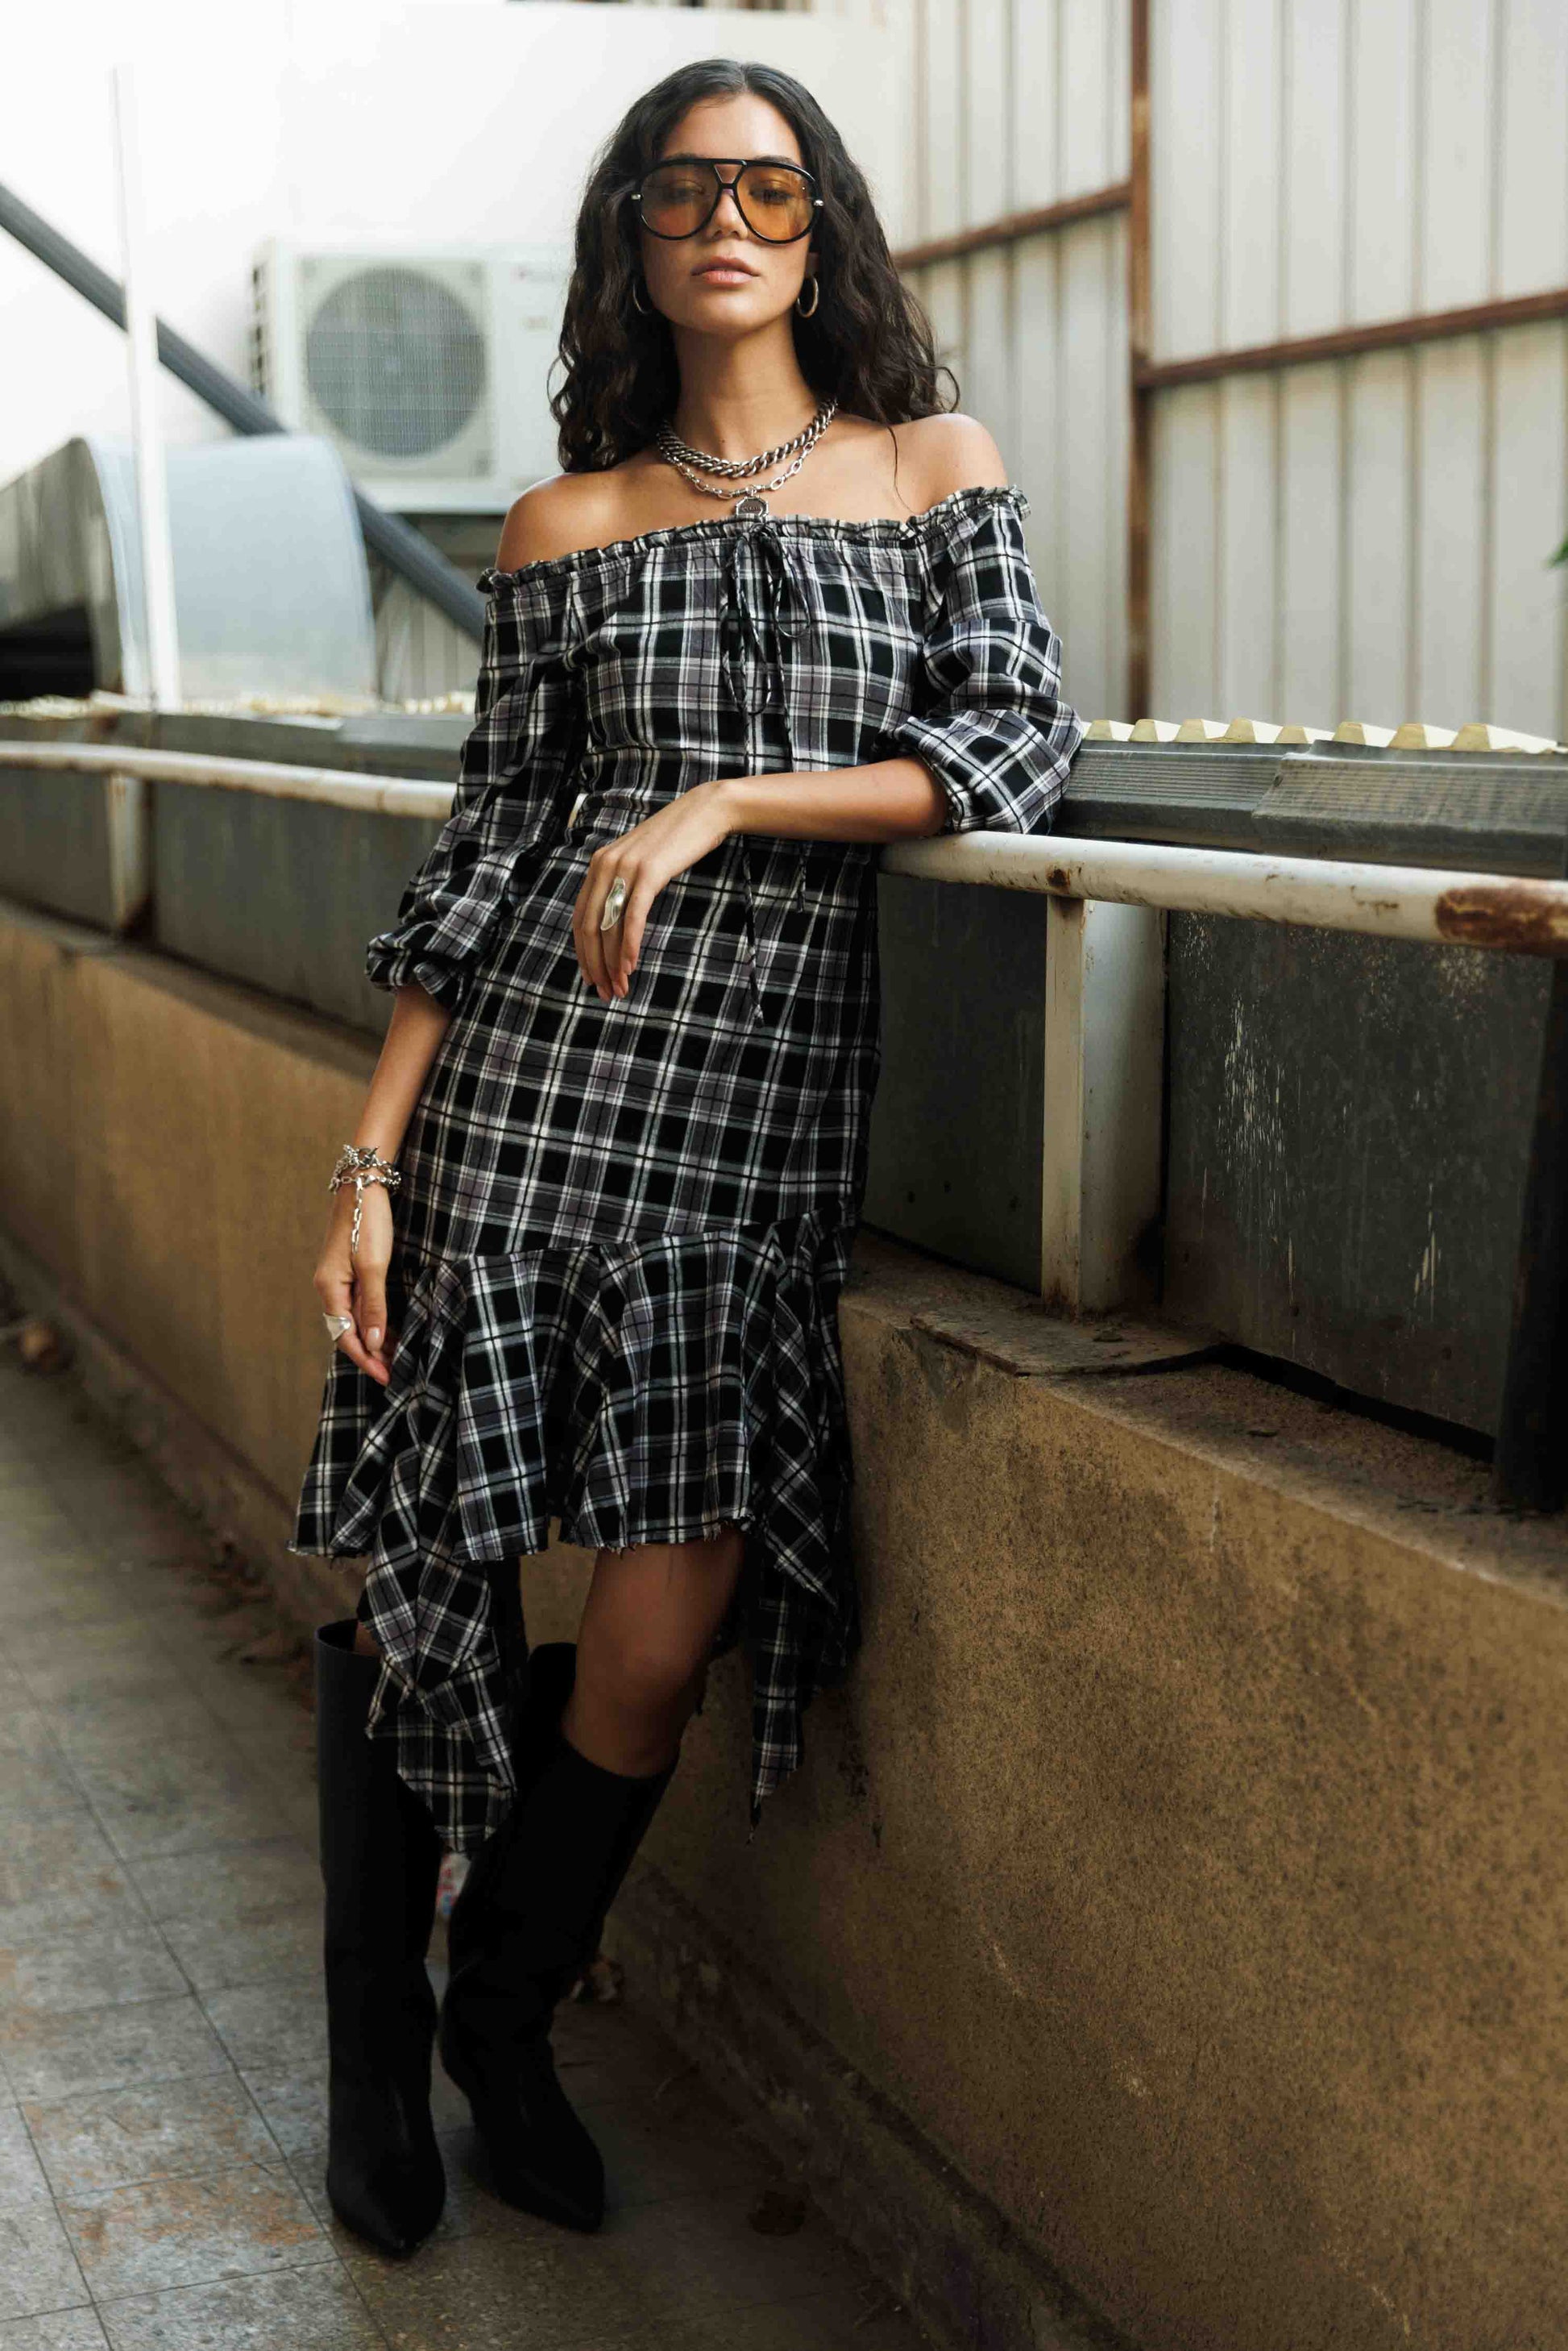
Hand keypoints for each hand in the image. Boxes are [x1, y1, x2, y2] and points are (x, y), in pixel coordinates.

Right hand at [313, 1182, 396, 1386]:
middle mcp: (330, 1288)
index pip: (346, 1336)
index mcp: (329, 1288)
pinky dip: (374, 1321)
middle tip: (395, 1373)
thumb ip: (373, 1305)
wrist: (363, 1187)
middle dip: (371, 1354)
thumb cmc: (367, 1224)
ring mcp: (339, 1280)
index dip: (366, 1359)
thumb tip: (373, 1342)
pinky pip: (359, 1305)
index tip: (386, 1376)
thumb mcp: (374, 1266)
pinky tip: (389, 1331)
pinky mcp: (351, 1271)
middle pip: (348, 1331)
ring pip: (355, 1319)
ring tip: (396, 1358)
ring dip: (374, 1339)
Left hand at [573, 781, 732, 1000]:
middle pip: (589, 927)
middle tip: (604, 992)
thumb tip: (616, 922)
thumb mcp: (640, 861)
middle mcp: (604, 865)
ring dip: (612, 963)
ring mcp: (625, 868)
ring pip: (608, 926)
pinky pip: (632, 917)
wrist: (704, 812)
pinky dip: (629, 945)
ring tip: (619, 987)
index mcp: (598, 865)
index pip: (580, 918)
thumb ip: (623, 884)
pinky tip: (630, 965)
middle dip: (595, 965)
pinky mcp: (648, 872)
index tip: (591, 977)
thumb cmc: (676, 840)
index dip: (583, 953)